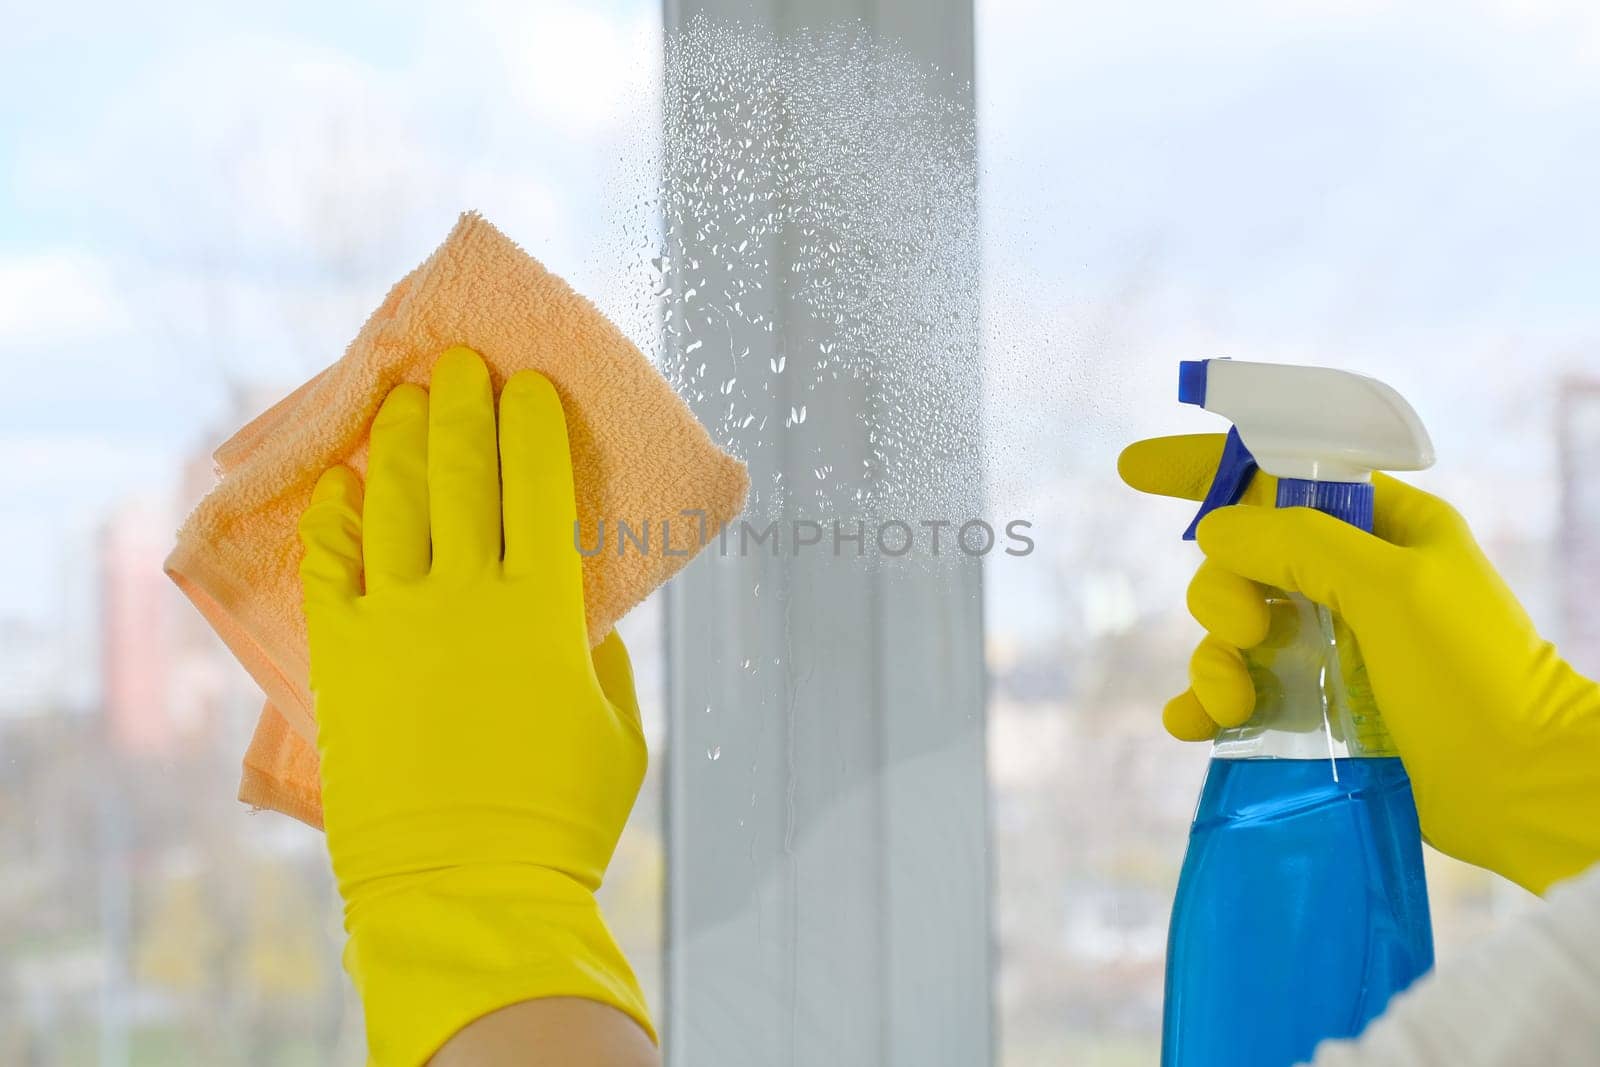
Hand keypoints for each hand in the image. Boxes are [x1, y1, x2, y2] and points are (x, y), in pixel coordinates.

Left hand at [298, 346, 652, 1063]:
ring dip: (395, 442)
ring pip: (390, 504)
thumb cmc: (562, 820)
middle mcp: (466, 598)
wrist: (466, 892)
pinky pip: (332, 569)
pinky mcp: (344, 661)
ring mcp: (397, 624)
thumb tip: (581, 614)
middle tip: (458, 365)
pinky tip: (337, 488)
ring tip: (399, 401)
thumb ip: (602, 660)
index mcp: (543, 612)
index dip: (533, 428)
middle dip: (461, 408)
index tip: (529, 387)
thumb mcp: (617, 734)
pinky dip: (333, 521)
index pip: (538, 490)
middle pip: (460, 475)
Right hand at [1121, 433, 1599, 894]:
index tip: (1136, 469)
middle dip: (1221, 592)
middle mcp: (1350, 581)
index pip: (1282, 474)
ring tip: (1236, 700)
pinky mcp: (1315, 709)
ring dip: (1214, 660)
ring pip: (1229, 629)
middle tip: (1246, 632)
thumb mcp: (1391, 587)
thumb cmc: (1474, 676)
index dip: (1207, 467)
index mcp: (1383, 528)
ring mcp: (1330, 646)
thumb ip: (1299, 544)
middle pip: (1240, 560)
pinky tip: (1192, 723)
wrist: (1521, 789)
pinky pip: (1235, 693)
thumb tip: (1216, 529)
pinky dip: (1205, 703)